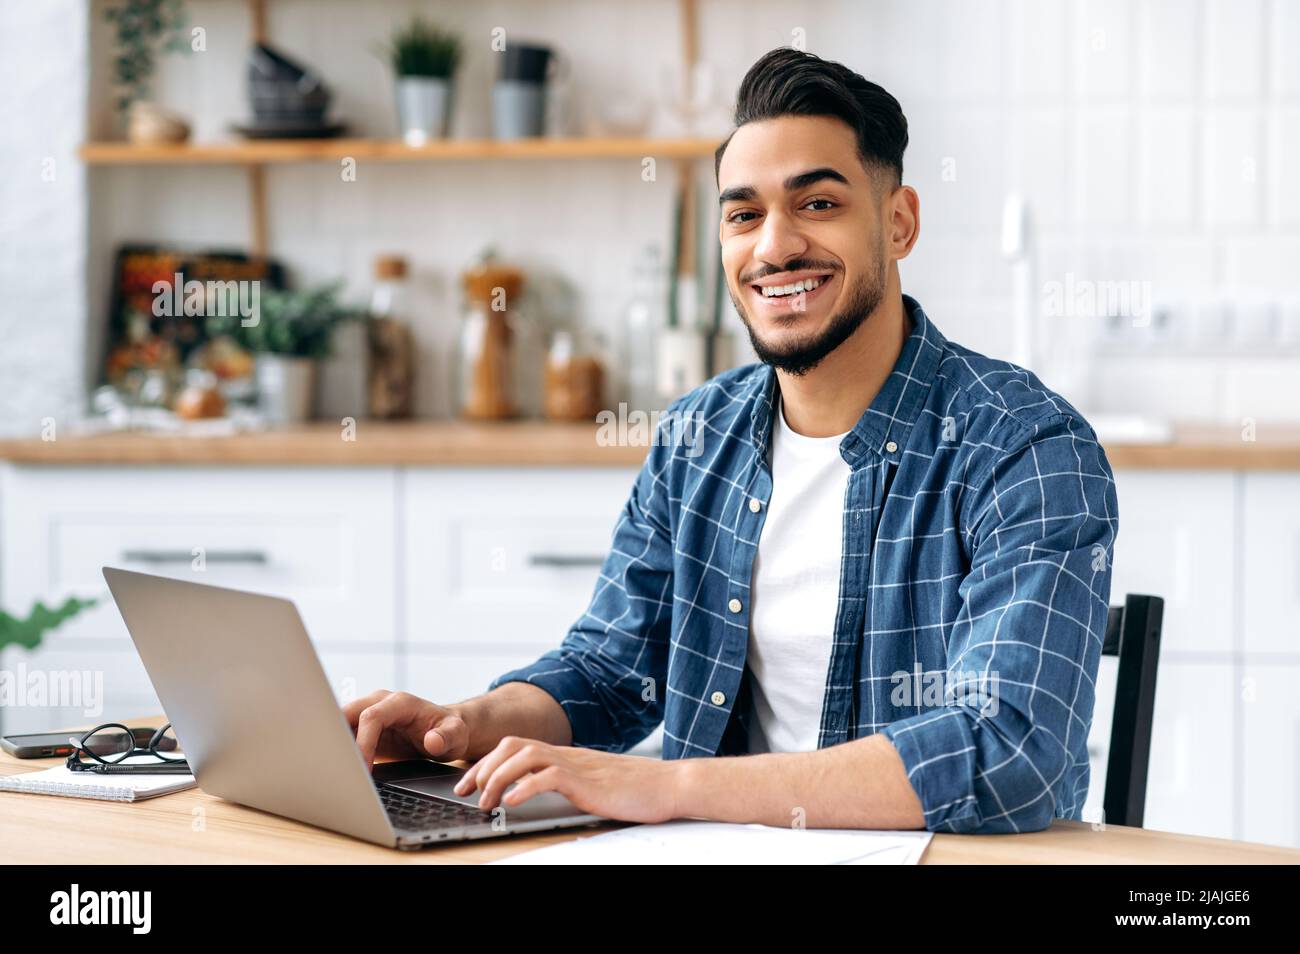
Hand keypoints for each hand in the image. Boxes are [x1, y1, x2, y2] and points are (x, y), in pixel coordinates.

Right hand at [343, 690, 468, 769]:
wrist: (446, 731)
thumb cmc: (451, 732)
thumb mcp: (456, 736)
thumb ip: (447, 737)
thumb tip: (432, 741)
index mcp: (399, 703)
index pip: (371, 717)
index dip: (363, 743)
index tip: (362, 769)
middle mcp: (379, 703)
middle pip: (345, 715)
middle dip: (337, 741)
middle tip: (335, 772)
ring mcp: (368, 713)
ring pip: (338, 725)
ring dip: (333, 747)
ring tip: (332, 774)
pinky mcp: (362, 728)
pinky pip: (343, 737)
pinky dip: (338, 752)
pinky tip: (339, 772)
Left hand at [453, 736, 682, 823]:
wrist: (668, 785)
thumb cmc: (635, 789)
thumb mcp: (592, 783)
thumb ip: (569, 782)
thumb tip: (540, 792)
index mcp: (565, 755)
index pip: (516, 746)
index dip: (487, 762)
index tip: (467, 782)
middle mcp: (567, 754)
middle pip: (512, 745)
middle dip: (483, 767)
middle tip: (465, 791)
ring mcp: (576, 765)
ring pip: (524, 755)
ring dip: (497, 777)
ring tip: (486, 800)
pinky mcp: (586, 781)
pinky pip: (548, 776)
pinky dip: (524, 787)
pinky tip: (513, 802)